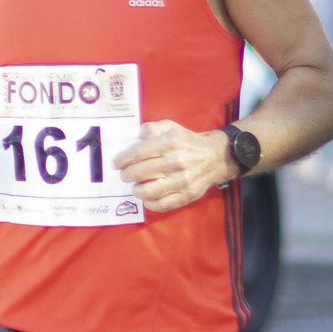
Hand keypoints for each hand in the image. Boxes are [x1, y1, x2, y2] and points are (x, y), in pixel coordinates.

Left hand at [112, 121, 231, 213]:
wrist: (216, 156)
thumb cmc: (187, 141)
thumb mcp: (170, 126)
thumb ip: (151, 129)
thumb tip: (136, 140)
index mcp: (170, 142)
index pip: (138, 152)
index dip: (122, 159)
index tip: (116, 164)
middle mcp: (176, 161)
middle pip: (140, 172)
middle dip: (126, 175)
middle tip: (125, 175)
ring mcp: (182, 180)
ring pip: (149, 191)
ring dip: (136, 190)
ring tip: (135, 187)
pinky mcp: (187, 195)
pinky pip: (162, 204)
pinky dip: (150, 203)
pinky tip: (147, 198)